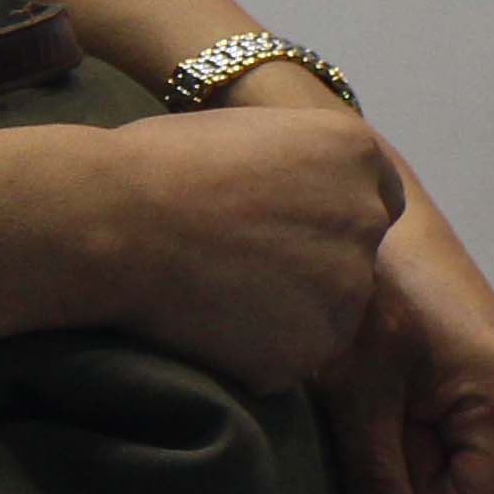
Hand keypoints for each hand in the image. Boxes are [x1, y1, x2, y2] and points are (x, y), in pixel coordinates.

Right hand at [87, 105, 401, 392]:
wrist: (114, 218)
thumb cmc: (162, 163)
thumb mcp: (255, 134)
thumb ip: (302, 166)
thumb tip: (303, 194)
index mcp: (356, 153)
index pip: (378, 200)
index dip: (332, 216)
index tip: (289, 226)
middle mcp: (366, 221)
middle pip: (357, 259)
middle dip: (314, 266)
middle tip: (244, 263)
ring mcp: (344, 290)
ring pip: (327, 315)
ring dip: (287, 314)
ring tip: (216, 291)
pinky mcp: (310, 349)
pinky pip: (290, 359)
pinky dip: (256, 354)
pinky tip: (207, 322)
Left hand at [312, 189, 493, 493]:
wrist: (378, 217)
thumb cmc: (366, 296)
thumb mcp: (358, 395)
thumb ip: (379, 483)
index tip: (390, 438)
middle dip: (421, 472)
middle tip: (383, 405)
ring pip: (470, 469)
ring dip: (422, 448)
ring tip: (390, 387)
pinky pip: (473, 439)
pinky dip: (432, 424)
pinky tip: (405, 379)